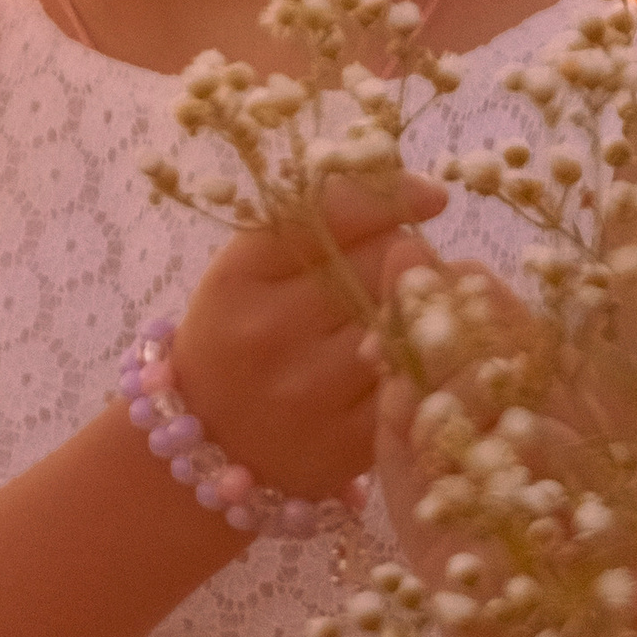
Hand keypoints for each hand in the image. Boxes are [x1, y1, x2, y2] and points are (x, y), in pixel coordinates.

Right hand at [169, 171, 446, 503]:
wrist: (204, 447)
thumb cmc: (237, 337)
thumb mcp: (249, 271)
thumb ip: (312, 226)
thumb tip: (406, 189)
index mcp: (238, 277)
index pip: (328, 216)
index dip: (390, 197)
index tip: (432, 194)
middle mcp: (268, 332)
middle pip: (378, 266)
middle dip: (406, 257)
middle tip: (407, 266)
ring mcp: (307, 391)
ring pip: (403, 322)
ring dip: (422, 308)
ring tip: (411, 311)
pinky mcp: (347, 441)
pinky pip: (412, 381)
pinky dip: (425, 361)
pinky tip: (417, 357)